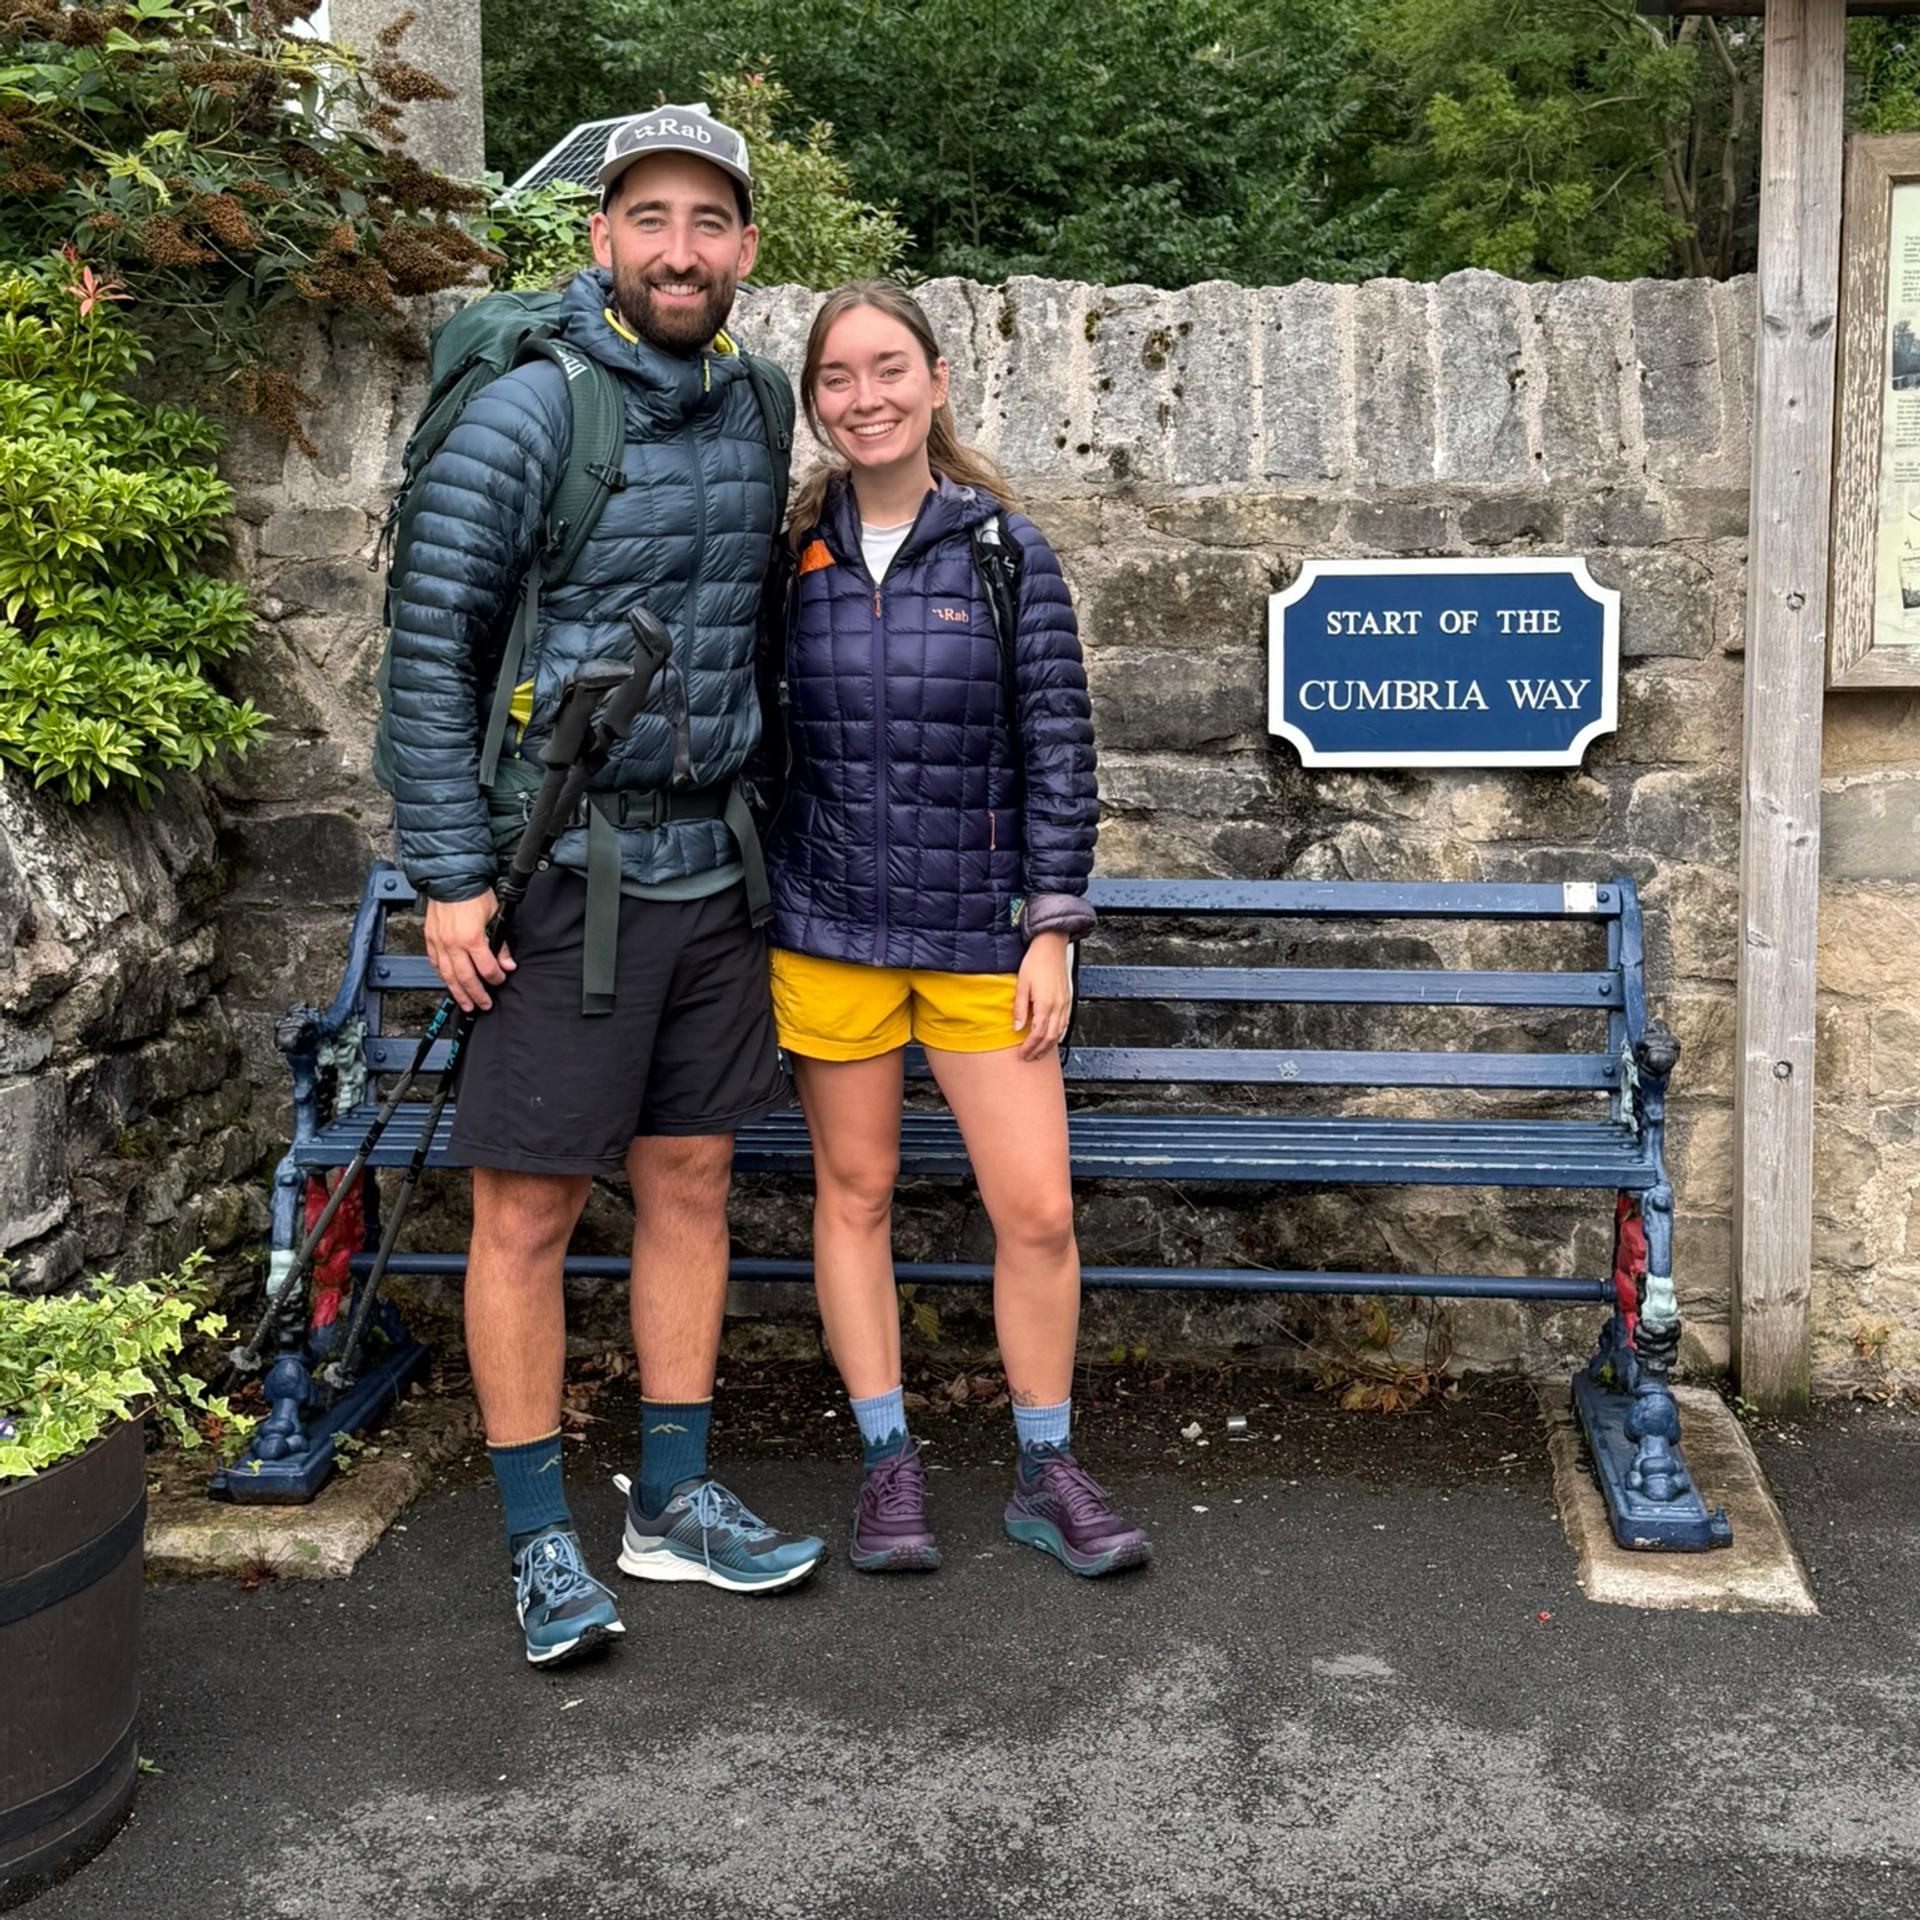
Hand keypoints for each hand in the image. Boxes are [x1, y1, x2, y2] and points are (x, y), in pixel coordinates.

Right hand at [424, 890, 512, 1011]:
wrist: (451, 879)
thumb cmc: (474, 894)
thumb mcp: (495, 916)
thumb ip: (500, 944)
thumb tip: (508, 964)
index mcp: (472, 938)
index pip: (486, 968)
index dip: (495, 978)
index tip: (500, 980)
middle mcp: (453, 944)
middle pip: (465, 978)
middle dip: (476, 995)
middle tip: (483, 1005)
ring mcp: (439, 943)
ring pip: (448, 975)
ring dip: (457, 992)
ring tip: (466, 1004)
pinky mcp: (430, 939)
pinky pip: (435, 963)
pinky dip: (442, 975)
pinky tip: (448, 983)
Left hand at [1012, 932, 1071, 1061]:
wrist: (1051, 947)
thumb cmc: (1035, 962)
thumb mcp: (1021, 985)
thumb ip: (1019, 1008)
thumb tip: (1016, 1028)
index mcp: (1045, 1004)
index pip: (1037, 1034)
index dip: (1029, 1047)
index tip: (1021, 1054)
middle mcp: (1058, 1007)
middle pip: (1050, 1038)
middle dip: (1038, 1050)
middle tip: (1028, 1057)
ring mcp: (1065, 1004)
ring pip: (1059, 1033)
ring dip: (1048, 1045)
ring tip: (1038, 1052)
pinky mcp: (1067, 999)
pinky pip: (1065, 1023)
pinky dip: (1058, 1035)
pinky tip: (1052, 1038)